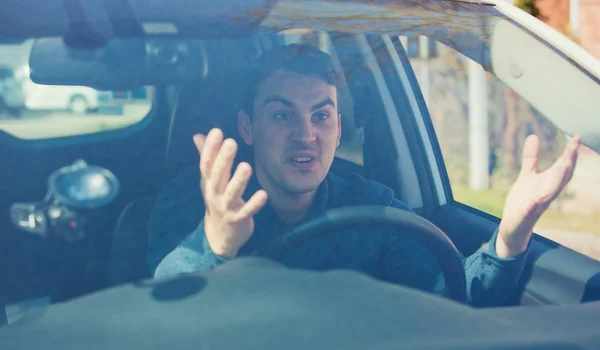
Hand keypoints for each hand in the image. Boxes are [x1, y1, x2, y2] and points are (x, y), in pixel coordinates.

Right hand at [194, 128, 267, 258]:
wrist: (219, 236)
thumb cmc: (217, 201)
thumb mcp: (210, 180)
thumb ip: (206, 157)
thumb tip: (198, 135)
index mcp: (208, 183)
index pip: (206, 163)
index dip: (210, 148)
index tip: (216, 131)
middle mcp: (214, 194)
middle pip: (217, 175)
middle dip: (224, 159)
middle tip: (231, 142)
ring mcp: (225, 208)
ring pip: (231, 193)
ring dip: (239, 180)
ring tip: (246, 166)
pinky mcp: (238, 220)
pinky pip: (246, 211)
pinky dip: (254, 204)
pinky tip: (263, 194)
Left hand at [496, 134, 580, 257]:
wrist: (513, 226)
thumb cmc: (523, 200)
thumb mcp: (526, 176)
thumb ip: (531, 158)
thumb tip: (534, 136)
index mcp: (548, 183)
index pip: (563, 166)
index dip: (570, 153)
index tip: (577, 137)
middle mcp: (547, 193)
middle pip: (561, 178)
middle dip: (569, 162)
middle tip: (575, 147)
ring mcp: (537, 205)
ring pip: (550, 193)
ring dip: (557, 180)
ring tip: (563, 164)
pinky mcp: (524, 216)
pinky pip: (530, 211)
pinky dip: (532, 205)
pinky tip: (533, 200)